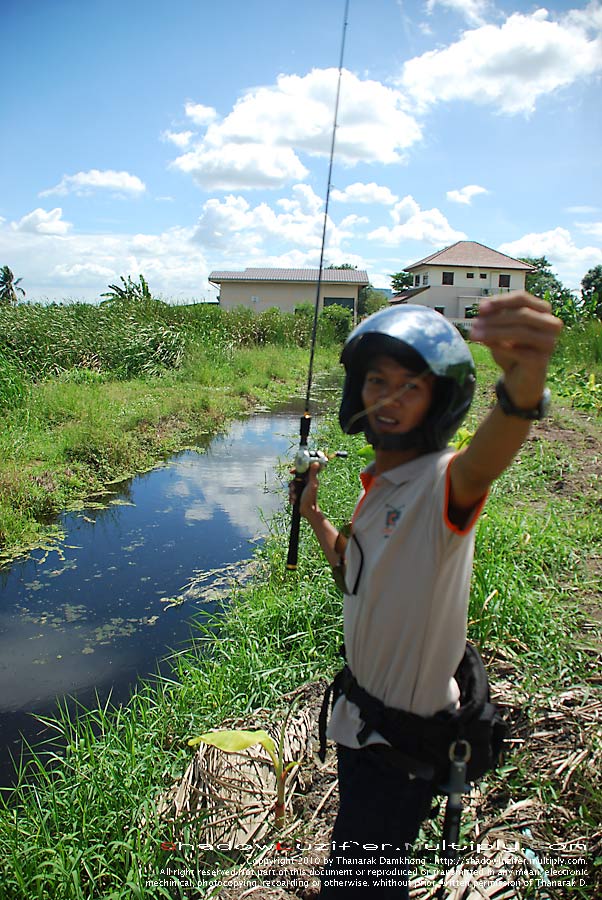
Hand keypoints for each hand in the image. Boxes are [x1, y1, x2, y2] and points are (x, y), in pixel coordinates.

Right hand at [288, 462, 320, 520]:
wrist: (308, 511)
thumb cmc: (311, 498)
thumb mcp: (312, 484)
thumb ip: (313, 474)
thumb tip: (316, 463)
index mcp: (310, 479)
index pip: (301, 470)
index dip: (296, 470)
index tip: (291, 471)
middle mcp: (305, 483)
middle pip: (294, 479)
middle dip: (292, 485)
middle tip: (293, 489)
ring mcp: (301, 489)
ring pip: (292, 487)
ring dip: (291, 492)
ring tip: (294, 497)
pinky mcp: (298, 495)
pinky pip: (291, 493)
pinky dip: (291, 497)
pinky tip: (294, 501)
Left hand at [470, 291, 562, 406]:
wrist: (521, 376)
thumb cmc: (512, 347)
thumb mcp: (501, 328)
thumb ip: (494, 317)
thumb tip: (482, 310)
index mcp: (543, 310)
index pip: (522, 298)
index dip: (500, 301)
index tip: (480, 308)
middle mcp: (551, 324)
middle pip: (522, 314)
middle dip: (495, 319)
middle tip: (474, 325)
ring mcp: (549, 342)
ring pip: (521, 332)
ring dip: (494, 332)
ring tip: (475, 335)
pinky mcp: (542, 360)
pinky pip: (518, 351)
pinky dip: (500, 347)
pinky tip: (485, 344)